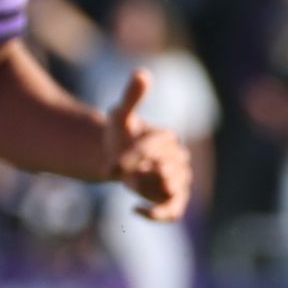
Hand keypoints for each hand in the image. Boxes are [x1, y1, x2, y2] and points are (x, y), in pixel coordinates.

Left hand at [101, 68, 193, 221]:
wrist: (117, 157)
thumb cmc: (120, 134)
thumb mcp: (120, 114)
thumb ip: (131, 96)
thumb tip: (142, 74)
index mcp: (169, 139)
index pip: (154, 150)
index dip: (130, 158)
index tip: (108, 168)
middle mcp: (179, 160)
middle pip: (163, 171)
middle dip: (137, 174)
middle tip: (117, 172)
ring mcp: (178, 180)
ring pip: (168, 189)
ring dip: (145, 188)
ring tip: (128, 183)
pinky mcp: (174, 199)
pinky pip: (174, 211)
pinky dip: (157, 214)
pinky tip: (134, 208)